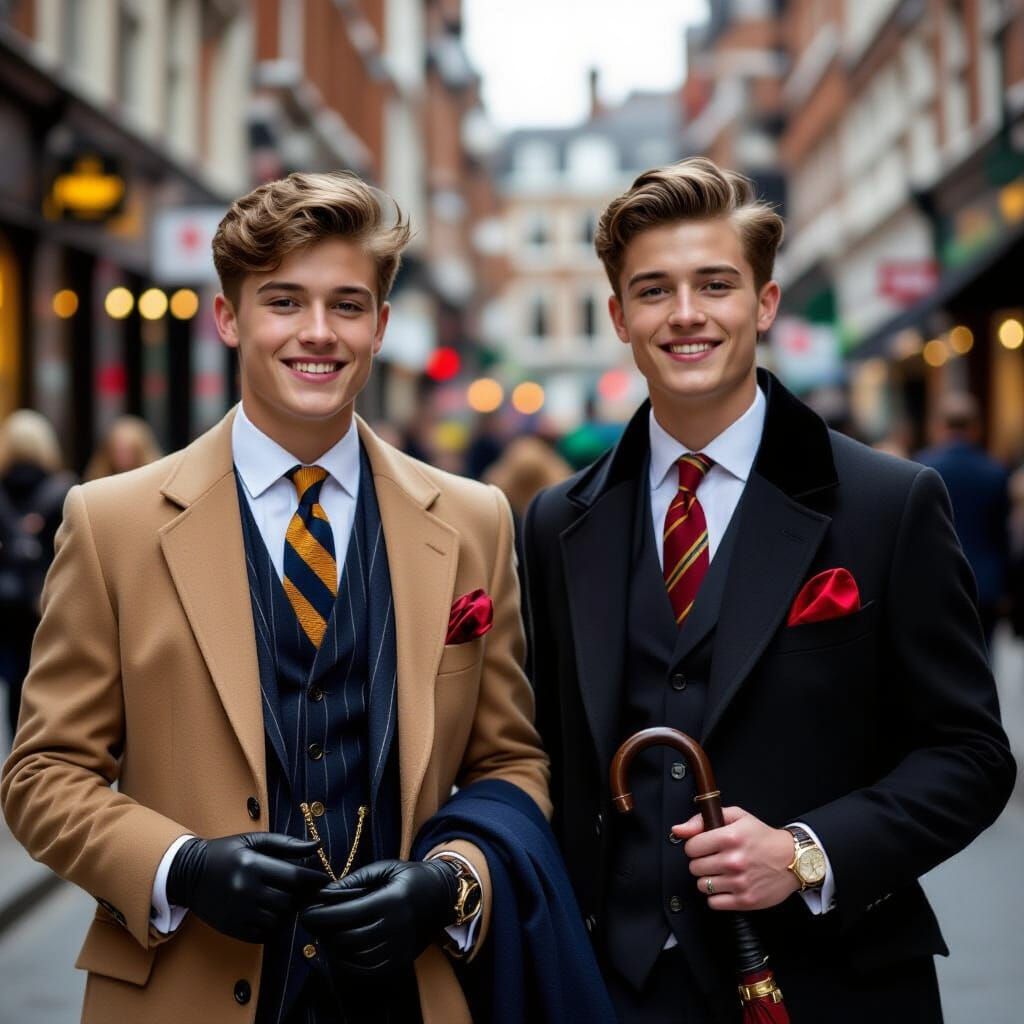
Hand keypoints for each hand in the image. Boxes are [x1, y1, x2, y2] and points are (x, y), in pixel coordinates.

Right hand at [167, 832, 325, 942]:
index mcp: (253, 865)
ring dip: (287, 912)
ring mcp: (238, 912)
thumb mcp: (254, 841)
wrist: (188, 873)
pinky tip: (270, 912)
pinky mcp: (232, 928)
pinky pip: (264, 934)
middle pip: (289, 901)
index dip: (314, 880)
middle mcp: (246, 890)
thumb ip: (286, 843)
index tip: (324, 880)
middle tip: (303, 890)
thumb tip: (316, 846)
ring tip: (284, 900)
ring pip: (278, 920)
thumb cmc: (227, 852)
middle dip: (300, 896)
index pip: (295, 877)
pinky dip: (273, 926)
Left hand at [300, 859, 458, 977]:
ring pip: (354, 957)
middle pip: (347, 937)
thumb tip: (324, 893)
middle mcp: (395, 927)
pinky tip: (341, 951)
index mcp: (390, 901)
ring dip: (334, 948)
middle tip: (314, 922)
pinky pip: (367, 970)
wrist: (440, 896)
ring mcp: (398, 948)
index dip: (321, 915)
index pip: (347, 914)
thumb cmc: (408, 877)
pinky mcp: (399, 962)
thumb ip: (353, 880)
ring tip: (327, 934)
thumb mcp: (383, 868)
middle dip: (324, 931)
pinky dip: (348, 964)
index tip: (304, 913)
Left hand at [671, 807, 798, 910]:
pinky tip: (727, 886)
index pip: (691, 847)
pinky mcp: (745, 900)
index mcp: (729, 837)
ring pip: (702, 885)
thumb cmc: (762, 837)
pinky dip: (717, 896)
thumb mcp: (736, 817)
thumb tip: (678, 830)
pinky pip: (714, 903)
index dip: (695, 846)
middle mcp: (733, 860)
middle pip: (695, 867)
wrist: (792, 859)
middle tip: (715, 859)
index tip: (704, 847)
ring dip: (709, 880)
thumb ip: (703, 820)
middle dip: (702, 863)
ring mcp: (739, 882)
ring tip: (722, 873)